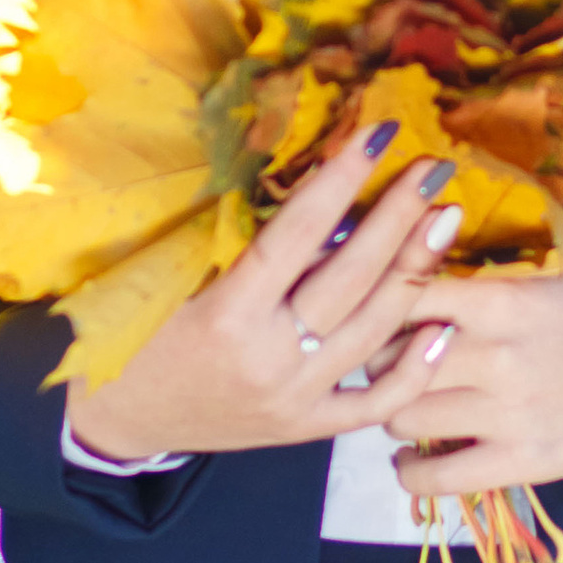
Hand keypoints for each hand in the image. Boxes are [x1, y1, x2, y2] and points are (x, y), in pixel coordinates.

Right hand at [65, 124, 466, 462]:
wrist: (118, 418)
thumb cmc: (132, 331)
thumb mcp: (166, 275)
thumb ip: (227, 234)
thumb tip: (301, 173)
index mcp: (225, 315)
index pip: (298, 234)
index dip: (341, 179)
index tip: (379, 133)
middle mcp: (268, 360)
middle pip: (351, 278)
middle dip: (398, 216)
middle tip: (435, 169)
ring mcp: (292, 400)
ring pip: (373, 331)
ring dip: (415, 272)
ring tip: (444, 221)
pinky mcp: (304, 429)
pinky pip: (373, 403)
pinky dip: (414, 367)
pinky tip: (444, 325)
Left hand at [391, 262, 562, 501]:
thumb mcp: (547, 272)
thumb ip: (481, 262)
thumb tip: (411, 237)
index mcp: (502, 300)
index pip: (403, 293)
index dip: (375, 301)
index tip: (371, 308)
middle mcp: (497, 357)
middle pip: (389, 361)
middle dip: (376, 361)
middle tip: (382, 361)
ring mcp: (508, 416)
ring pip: (402, 418)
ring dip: (392, 412)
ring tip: (400, 405)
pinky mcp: (521, 464)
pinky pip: (438, 479)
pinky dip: (410, 472)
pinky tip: (410, 458)